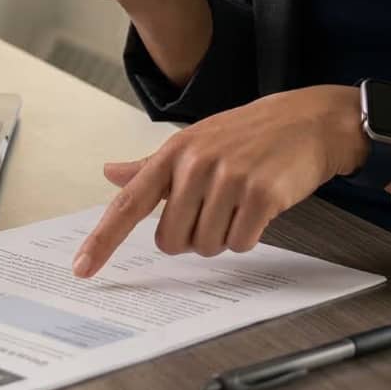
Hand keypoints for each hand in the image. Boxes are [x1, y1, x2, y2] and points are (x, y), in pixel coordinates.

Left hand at [73, 86, 367, 277]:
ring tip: (240, 203)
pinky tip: (259, 208)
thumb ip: (149, 165)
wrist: (307, 121)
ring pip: (207, 246)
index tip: (82, 268)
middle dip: (192, 236)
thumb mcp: (194, 141)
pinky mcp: (262, 195)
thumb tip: (109, 173)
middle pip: (172, 240)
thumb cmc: (247, 134)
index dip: (103, 240)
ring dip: (224, 236)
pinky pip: (241, 243)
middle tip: (215, 209)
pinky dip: (249, 236)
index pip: (129, 203)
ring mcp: (230, 178)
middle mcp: (196, 165)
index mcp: (173, 153)